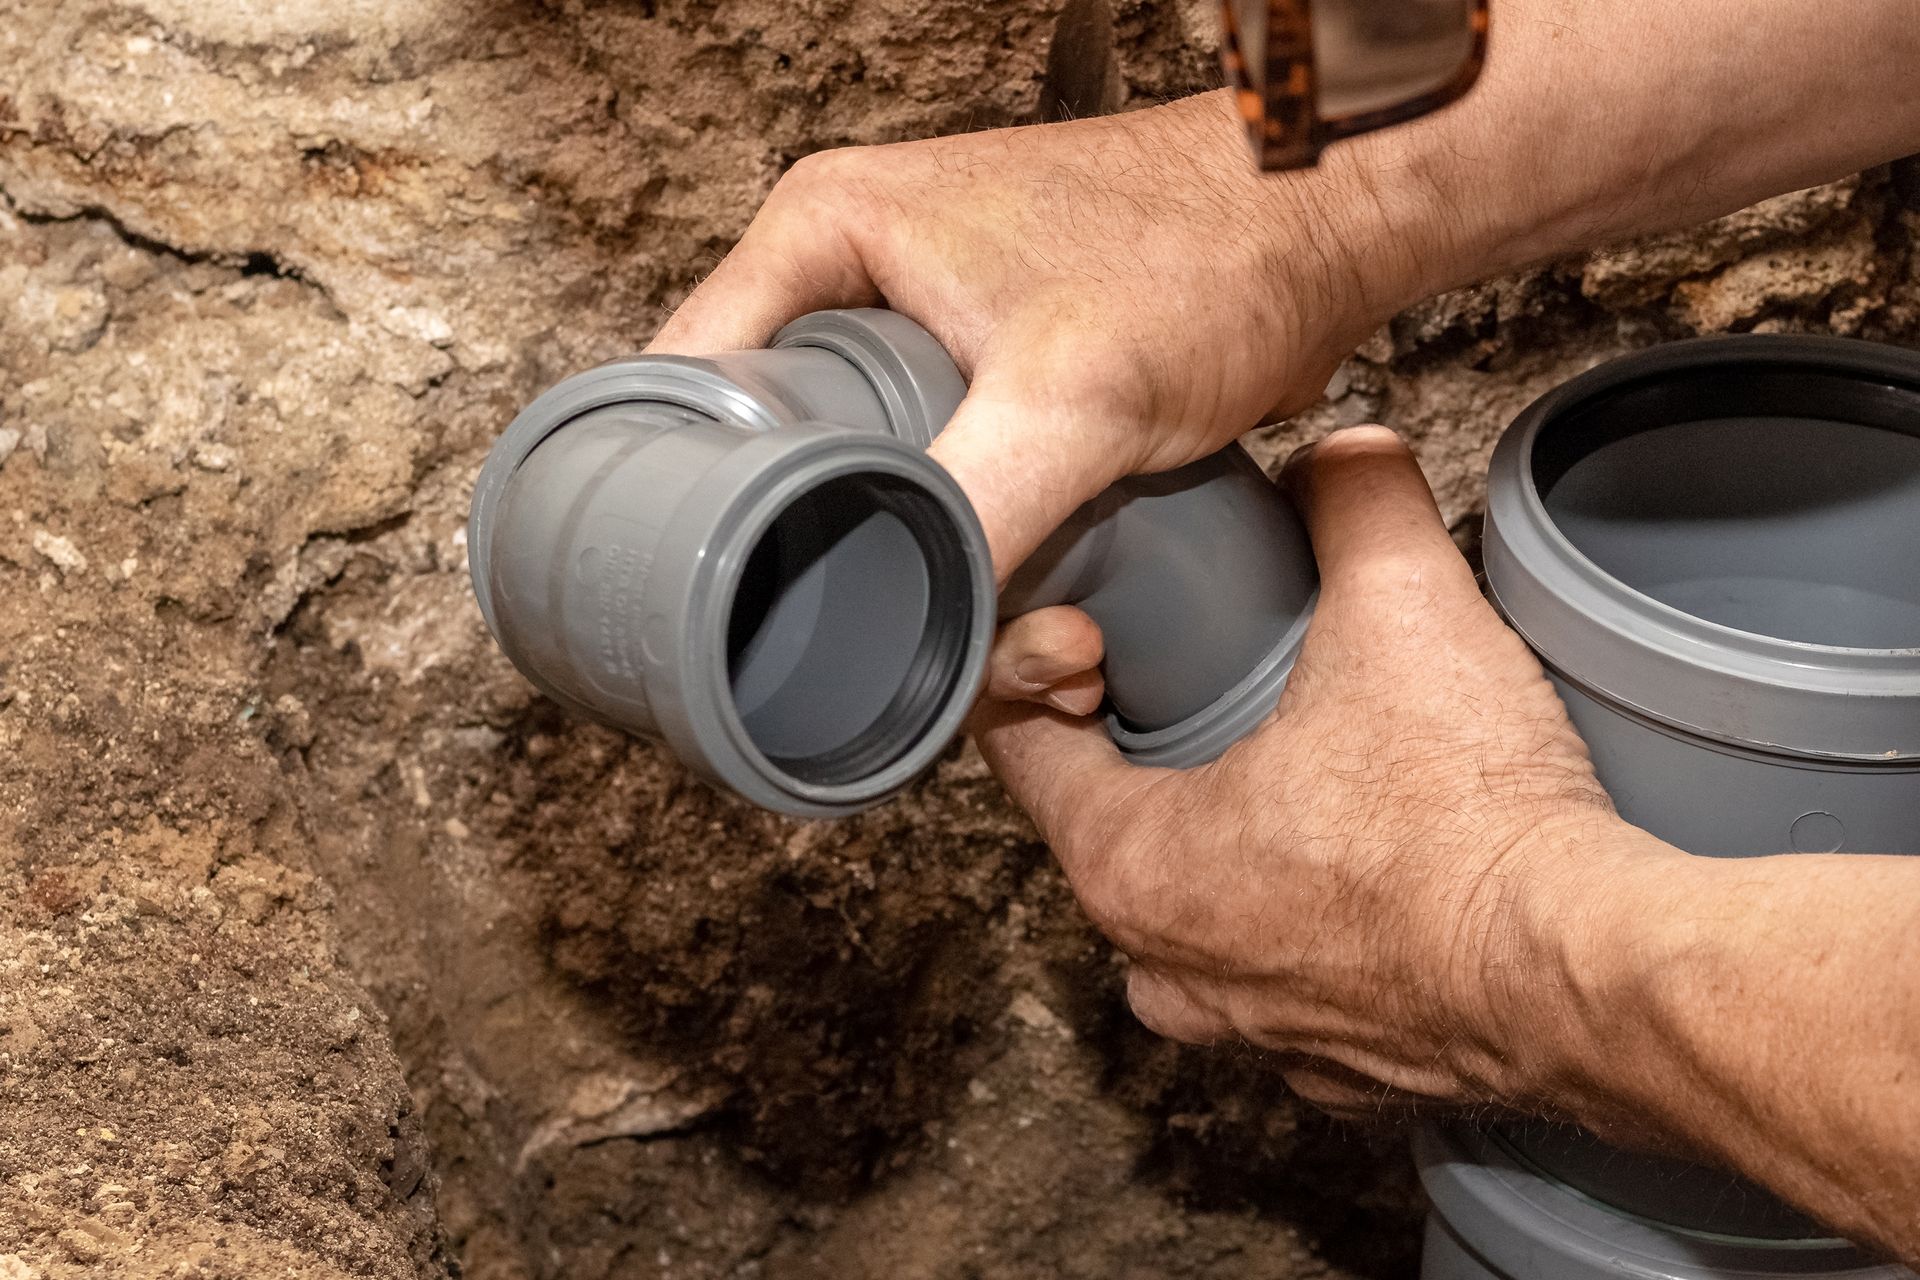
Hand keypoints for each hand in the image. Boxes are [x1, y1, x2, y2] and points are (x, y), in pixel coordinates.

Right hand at [648, 90, 1424, 577]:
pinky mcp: (981, 375)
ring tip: (1001, 632)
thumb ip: (964, 513)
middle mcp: (852, 273)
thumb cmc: (1210, 248)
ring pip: (863, 480)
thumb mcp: (1070, 394)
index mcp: (823, 234)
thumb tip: (899, 626)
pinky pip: (933, 479)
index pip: (695, 391)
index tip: (743, 603)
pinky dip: (964, 543)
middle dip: (833, 553)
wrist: (1322, 225)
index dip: (704, 507)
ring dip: (916, 566)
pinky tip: (1015, 599)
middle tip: (896, 632)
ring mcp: (916, 326)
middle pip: (778, 453)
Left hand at [975, 426, 1678, 1115]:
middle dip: (1147, 746)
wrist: (1593, 978)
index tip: (1106, 627)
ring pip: (1200, 908)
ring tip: (1304, 762)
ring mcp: (1252, 1029)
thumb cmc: (1473, 830)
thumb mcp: (1402, 607)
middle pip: (1108, 826)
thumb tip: (1343, 458)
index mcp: (1130, 866)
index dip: (1046, 661)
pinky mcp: (1341, 1067)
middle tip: (1214, 678)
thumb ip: (1354, 502)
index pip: (1017, 745)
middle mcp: (1168, 967)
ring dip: (1234, 835)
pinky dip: (1317, 912)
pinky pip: (1292, 969)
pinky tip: (1379, 855)